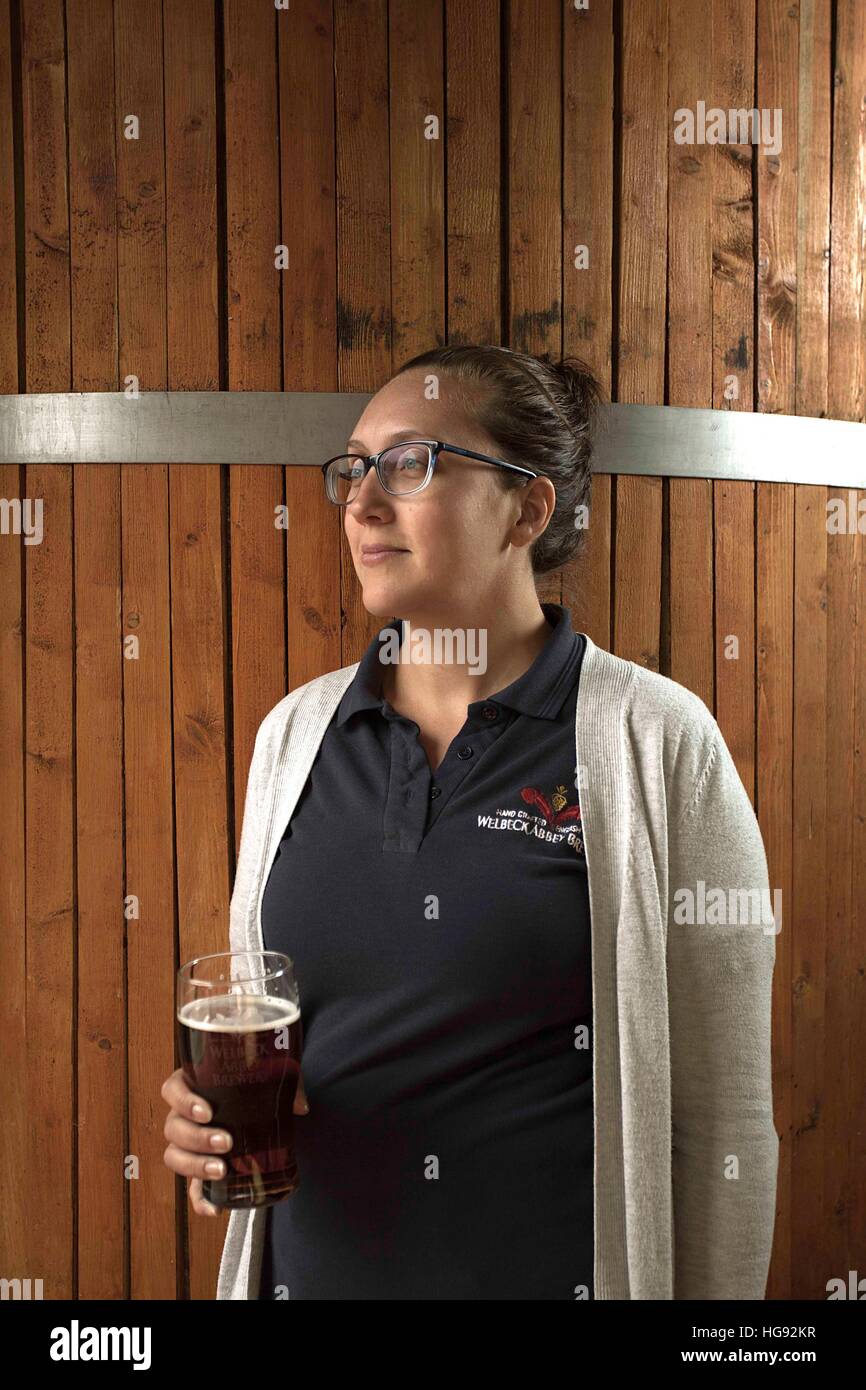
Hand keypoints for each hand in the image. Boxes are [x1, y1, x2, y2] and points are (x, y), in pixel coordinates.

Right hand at [161, 1065, 309, 1216]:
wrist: (265, 1110)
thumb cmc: (259, 1088)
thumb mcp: (273, 1079)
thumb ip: (288, 1085)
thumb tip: (300, 1107)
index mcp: (194, 1086)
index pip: (173, 1091)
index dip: (184, 1101)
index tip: (207, 1112)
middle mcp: (184, 1116)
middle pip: (173, 1128)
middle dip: (197, 1138)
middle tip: (226, 1142)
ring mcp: (189, 1145)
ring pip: (174, 1156)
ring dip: (195, 1165)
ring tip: (222, 1169)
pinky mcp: (200, 1170)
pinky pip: (191, 1189)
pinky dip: (200, 1200)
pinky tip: (215, 1209)